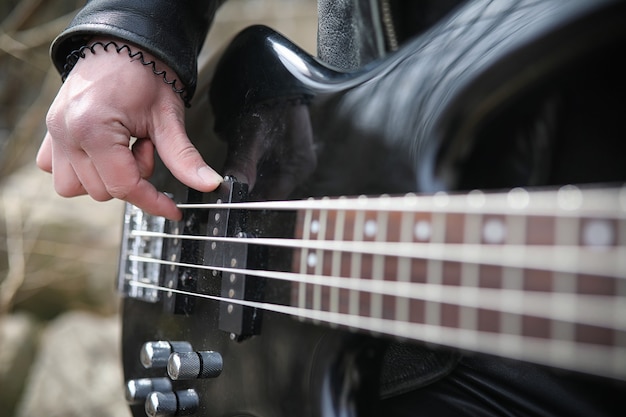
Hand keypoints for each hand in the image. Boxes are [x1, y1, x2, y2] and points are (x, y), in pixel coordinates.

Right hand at [37, 39, 221, 219]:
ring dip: (106, 177)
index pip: (123, 186)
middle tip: (145, 146)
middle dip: (132, 177)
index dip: (152, 202)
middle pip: (103, 191)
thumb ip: (184, 157)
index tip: (172, 210)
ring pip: (76, 188)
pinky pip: (57, 171)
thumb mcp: (168, 118)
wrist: (125, 45)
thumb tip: (209, 183)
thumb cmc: (145, 74)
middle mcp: (66, 132)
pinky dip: (81, 170)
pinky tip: (101, 152)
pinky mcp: (51, 132)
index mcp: (93, 128)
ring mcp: (54, 133)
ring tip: (123, 148)